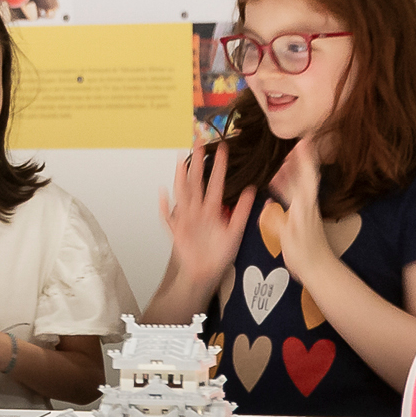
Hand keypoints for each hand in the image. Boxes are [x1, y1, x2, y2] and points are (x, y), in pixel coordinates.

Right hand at [162, 138, 257, 286]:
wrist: (206, 273)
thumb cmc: (218, 254)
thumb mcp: (235, 231)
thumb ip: (242, 211)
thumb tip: (252, 190)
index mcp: (213, 210)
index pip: (216, 183)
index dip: (219, 166)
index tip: (222, 149)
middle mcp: (198, 211)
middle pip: (197, 182)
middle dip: (197, 162)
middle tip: (199, 143)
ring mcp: (187, 219)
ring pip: (183, 194)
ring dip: (181, 177)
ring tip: (181, 161)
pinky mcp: (178, 231)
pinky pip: (169, 218)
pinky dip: (165, 207)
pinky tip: (163, 194)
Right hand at [260, 138, 337, 273]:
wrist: (318, 268)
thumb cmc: (303, 254)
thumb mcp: (288, 237)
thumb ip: (278, 219)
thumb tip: (268, 204)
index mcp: (304, 205)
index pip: (307, 176)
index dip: (306, 159)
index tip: (304, 142)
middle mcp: (307, 203)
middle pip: (304, 176)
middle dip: (300, 159)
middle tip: (294, 143)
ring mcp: (306, 209)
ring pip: (299, 184)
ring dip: (292, 170)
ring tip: (283, 159)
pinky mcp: (303, 216)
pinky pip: (293, 194)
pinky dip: (285, 185)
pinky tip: (276, 183)